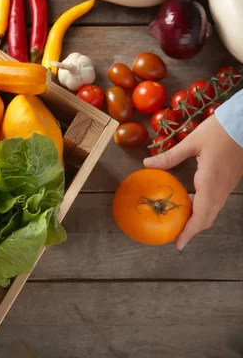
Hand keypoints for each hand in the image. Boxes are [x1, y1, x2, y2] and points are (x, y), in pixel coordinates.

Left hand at [143, 115, 242, 249]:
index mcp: (211, 183)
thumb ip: (170, 156)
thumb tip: (147, 164)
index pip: (200, 215)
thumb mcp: (192, 142)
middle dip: (191, 230)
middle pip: (207, 218)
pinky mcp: (229, 181)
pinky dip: (202, 207)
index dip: (189, 232)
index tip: (178, 244)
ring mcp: (227, 186)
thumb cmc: (220, 131)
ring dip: (196, 218)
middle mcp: (220, 189)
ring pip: (212, 211)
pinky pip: (215, 201)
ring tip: (178, 219)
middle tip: (174, 235)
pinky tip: (189, 199)